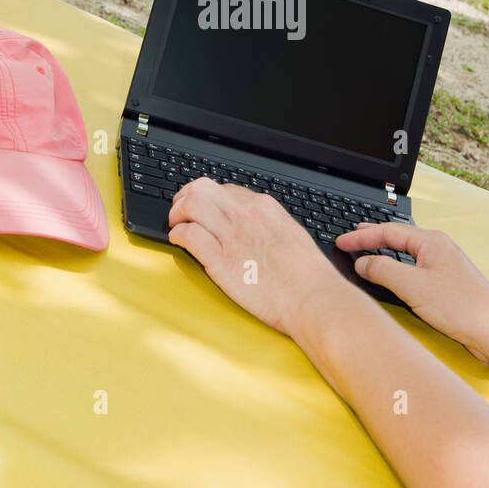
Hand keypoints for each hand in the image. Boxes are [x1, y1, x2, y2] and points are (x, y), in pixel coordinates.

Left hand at [168, 178, 354, 335]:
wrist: (312, 298)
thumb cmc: (307, 275)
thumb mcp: (290, 234)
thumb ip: (267, 225)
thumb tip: (251, 225)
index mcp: (264, 207)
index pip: (224, 189)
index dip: (208, 198)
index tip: (202, 208)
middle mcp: (245, 215)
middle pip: (201, 188)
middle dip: (185, 197)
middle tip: (179, 211)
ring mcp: (232, 235)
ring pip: (190, 206)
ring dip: (176, 213)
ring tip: (175, 225)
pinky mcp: (220, 260)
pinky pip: (188, 234)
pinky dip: (177, 235)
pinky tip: (178, 241)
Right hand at [335, 223, 488, 361]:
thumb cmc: (462, 306)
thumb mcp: (413, 286)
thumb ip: (383, 271)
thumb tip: (363, 262)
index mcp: (431, 241)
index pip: (388, 231)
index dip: (361, 236)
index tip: (342, 241)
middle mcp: (438, 248)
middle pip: (397, 237)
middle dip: (372, 237)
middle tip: (350, 238)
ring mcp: (443, 265)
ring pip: (406, 252)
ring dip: (384, 252)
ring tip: (366, 251)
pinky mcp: (446, 282)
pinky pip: (414, 268)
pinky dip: (397, 267)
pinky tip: (392, 276)